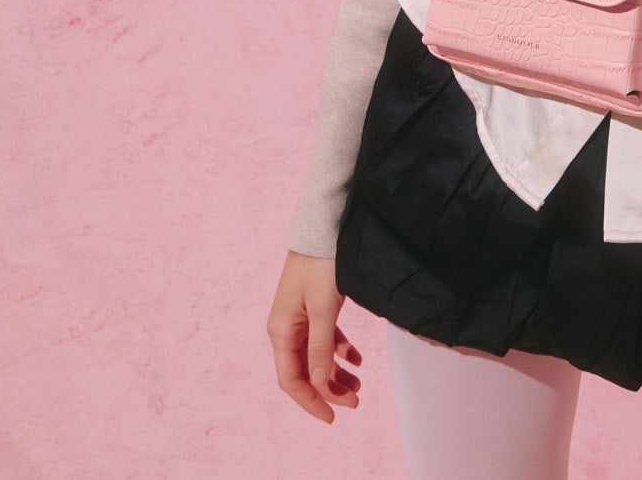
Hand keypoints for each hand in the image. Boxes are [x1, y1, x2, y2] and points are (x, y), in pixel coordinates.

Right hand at [267, 251, 362, 423]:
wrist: (324, 225)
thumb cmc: (321, 263)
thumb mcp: (324, 307)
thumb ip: (321, 346)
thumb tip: (317, 382)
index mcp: (281, 331)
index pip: (291, 380)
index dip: (310, 401)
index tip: (332, 417)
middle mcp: (287, 328)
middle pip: (305, 371)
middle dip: (329, 390)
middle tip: (356, 401)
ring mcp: (300, 318)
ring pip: (317, 357)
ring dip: (336, 373)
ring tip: (360, 384)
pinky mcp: (314, 308)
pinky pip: (325, 338)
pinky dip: (340, 350)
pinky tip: (357, 358)